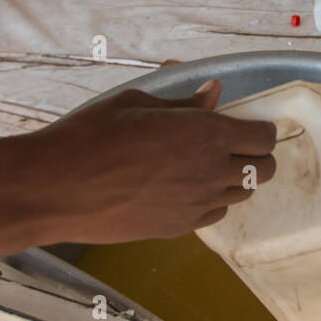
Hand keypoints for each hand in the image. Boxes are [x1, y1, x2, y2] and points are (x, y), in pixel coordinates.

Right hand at [30, 79, 276, 242]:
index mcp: (204, 134)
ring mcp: (196, 204)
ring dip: (237, 178)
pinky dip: (213, 200)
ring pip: (243, 194)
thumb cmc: (91, 136)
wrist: (56, 188)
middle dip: (258, 155)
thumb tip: (214, 92)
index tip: (249, 124)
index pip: (262, 137)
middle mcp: (210, 171)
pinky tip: (190, 188)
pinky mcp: (178, 227)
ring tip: (211, 165)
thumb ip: (183, 102)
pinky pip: (215, 213)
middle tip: (237, 145)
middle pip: (264, 170)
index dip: (260, 129)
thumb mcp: (137, 102)